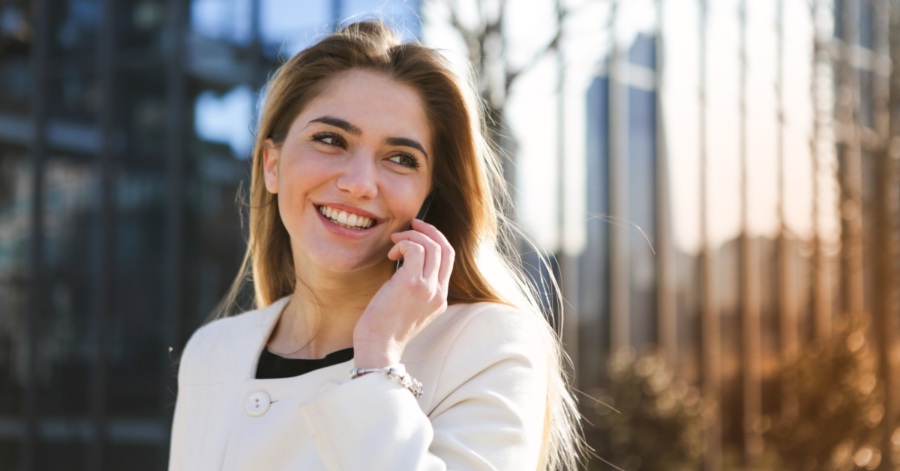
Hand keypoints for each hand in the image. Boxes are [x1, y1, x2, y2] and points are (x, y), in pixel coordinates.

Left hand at [352, 219, 454, 368]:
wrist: (378, 346)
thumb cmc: (385, 328)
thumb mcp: (410, 308)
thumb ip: (417, 287)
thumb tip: (407, 259)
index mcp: (440, 298)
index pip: (448, 259)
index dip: (436, 239)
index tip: (419, 232)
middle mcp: (439, 293)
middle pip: (445, 248)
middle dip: (428, 230)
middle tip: (411, 225)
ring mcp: (428, 288)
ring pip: (432, 246)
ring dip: (411, 237)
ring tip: (394, 245)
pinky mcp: (411, 284)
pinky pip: (415, 249)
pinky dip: (403, 244)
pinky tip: (392, 254)